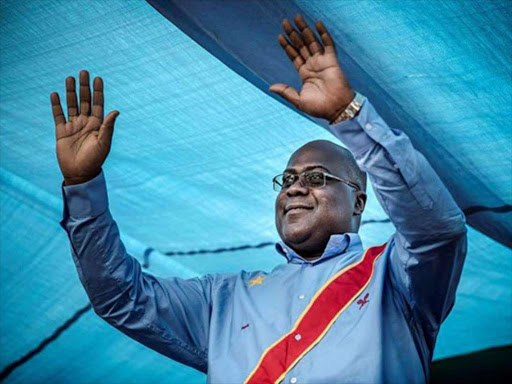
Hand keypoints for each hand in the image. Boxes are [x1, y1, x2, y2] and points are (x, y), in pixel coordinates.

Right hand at [51, 70, 119, 184]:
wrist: (80, 173)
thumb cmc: (95, 160)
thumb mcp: (104, 143)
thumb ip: (108, 127)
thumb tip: (116, 111)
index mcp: (98, 125)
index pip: (98, 104)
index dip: (98, 91)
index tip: (98, 78)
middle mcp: (86, 122)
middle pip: (84, 101)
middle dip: (84, 87)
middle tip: (84, 72)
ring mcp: (73, 126)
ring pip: (71, 105)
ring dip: (71, 92)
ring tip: (70, 78)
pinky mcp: (61, 132)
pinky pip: (58, 115)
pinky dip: (56, 105)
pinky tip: (55, 94)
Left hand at [270, 15, 353, 121]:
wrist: (336, 110)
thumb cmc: (319, 108)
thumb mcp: (299, 100)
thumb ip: (286, 91)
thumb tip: (271, 87)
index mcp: (304, 74)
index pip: (294, 56)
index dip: (287, 46)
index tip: (280, 36)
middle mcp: (313, 65)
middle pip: (301, 45)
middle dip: (293, 34)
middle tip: (285, 22)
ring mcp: (322, 62)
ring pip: (312, 42)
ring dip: (305, 30)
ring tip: (297, 18)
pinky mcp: (332, 61)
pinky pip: (328, 44)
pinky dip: (323, 34)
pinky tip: (317, 24)